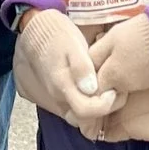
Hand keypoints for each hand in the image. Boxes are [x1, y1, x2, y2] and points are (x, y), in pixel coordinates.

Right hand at [13, 8, 120, 126]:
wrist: (35, 30)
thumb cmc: (57, 35)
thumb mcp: (73, 44)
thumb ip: (81, 67)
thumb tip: (92, 89)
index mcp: (62, 85)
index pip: (85, 111)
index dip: (104, 106)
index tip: (114, 91)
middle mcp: (56, 96)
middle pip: (81, 119)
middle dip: (100, 111)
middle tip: (112, 91)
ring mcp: (53, 97)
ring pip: (74, 115)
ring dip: (91, 108)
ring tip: (103, 90)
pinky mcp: (52, 94)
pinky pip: (69, 107)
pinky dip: (82, 104)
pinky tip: (91, 89)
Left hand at [87, 13, 148, 97]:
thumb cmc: (139, 32)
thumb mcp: (111, 37)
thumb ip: (96, 54)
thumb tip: (87, 67)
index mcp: (112, 76)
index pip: (95, 88)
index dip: (92, 79)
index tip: (93, 67)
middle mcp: (126, 86)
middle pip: (110, 88)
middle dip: (107, 78)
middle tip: (109, 58)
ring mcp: (142, 86)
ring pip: (124, 85)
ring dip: (122, 75)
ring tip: (127, 54)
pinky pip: (139, 81)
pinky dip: (136, 73)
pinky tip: (141, 57)